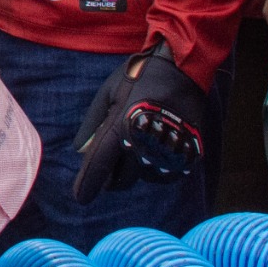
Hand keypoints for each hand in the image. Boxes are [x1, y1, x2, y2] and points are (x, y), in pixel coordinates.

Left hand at [70, 41, 210, 202]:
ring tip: (135, 146)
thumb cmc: (139, 78)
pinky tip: (152, 151)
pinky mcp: (187, 152)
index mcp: (121, 125)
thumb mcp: (107, 94)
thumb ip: (93, 124)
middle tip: (107, 169)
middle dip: (110, 179)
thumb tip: (80, 151)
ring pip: (143, 177)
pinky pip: (166, 174)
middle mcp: (144, 141)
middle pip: (122, 179)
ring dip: (134, 170)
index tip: (80, 198)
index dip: (87, 184)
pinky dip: (156, 169)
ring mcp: (168, 148)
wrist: (181, 68)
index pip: (99, 164)